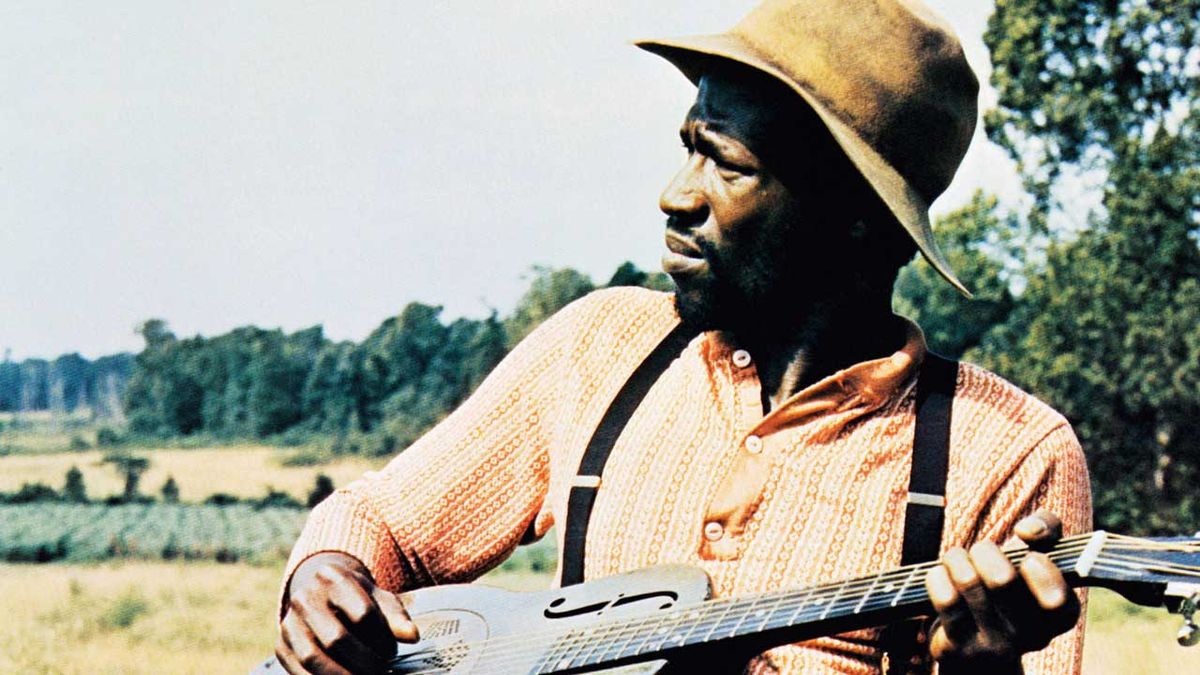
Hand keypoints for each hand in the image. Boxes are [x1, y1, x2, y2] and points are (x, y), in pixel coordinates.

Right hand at [276, 552, 419, 674]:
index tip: (392, 653)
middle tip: (381, 672)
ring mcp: (289, 621)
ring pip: (313, 657)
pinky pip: (297, 671)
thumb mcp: (378, 599)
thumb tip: (412, 636)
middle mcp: (306, 597)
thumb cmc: (358, 598)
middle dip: (364, 662)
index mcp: (334, 578)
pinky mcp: (281, 645)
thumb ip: (396, 616)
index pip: (363, 613)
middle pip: (336, 638)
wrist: (321, 595)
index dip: (382, 638)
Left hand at [924, 511, 1079, 672]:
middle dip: (984, 551)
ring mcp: (995, 647)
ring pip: (969, 582)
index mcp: (1056, 616)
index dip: (1044, 574)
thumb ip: (1047, 528)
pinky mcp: (960, 649)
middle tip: (980, 551)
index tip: (1028, 558)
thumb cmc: (1007, 586)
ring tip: (956, 559)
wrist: (973, 644)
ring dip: (956, 558)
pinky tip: (941, 577)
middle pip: (1002, 579)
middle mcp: (1030, 637)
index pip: (1061, 601)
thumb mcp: (1033, 556)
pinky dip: (938, 577)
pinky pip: (945, 600)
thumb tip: (1028, 531)